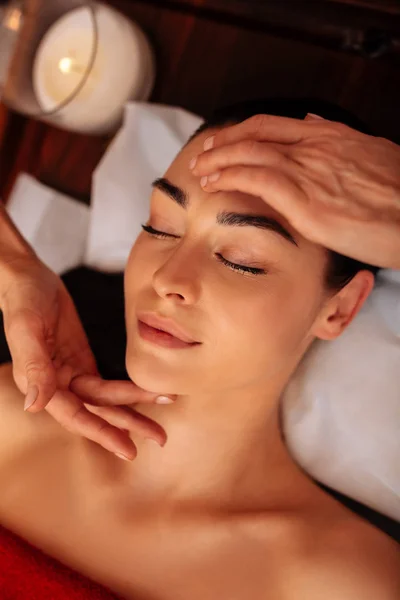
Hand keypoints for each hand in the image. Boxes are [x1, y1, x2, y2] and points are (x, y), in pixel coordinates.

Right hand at [0, 255, 171, 458]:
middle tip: (160, 438)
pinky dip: (126, 391)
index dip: (101, 432)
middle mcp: (55, 385)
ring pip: (105, 398)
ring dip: (133, 408)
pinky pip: (106, 383)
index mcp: (38, 383)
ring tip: (163, 416)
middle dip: (127, 425)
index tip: (127, 448)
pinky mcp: (81, 361)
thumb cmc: (23, 299)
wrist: (29, 278)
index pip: (75, 414)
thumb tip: (34, 406)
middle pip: (96, 411)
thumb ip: (33, 367)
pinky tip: (145, 396)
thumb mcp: (26, 329)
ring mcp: (70, 373)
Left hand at [190, 114, 399, 268]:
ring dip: (218, 160)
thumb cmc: (399, 195)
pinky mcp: (307, 201)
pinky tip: (215, 183)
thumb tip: (310, 123)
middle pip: (255, 135)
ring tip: (199, 170)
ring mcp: (311, 172)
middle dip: (222, 143)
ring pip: (250, 154)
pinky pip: (258, 180)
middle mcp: (316, 148)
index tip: (222, 141)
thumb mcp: (371, 154)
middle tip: (202, 155)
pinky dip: (231, 178)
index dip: (241, 132)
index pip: (272, 126)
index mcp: (330, 138)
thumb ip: (336, 140)